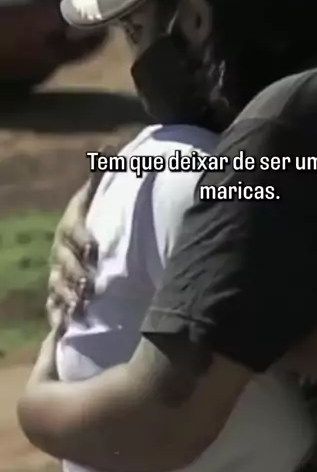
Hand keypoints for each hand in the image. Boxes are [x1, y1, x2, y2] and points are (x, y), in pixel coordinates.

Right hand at [47, 178, 98, 327]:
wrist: (89, 245)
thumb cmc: (97, 217)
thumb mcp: (99, 196)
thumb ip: (102, 174)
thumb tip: (108, 146)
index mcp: (71, 225)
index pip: (72, 228)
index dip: (80, 237)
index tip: (93, 247)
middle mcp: (61, 250)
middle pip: (63, 261)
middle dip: (74, 271)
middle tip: (88, 282)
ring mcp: (58, 273)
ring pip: (57, 285)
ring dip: (67, 295)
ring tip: (81, 304)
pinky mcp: (60, 295)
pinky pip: (54, 307)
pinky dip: (59, 316)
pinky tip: (66, 325)